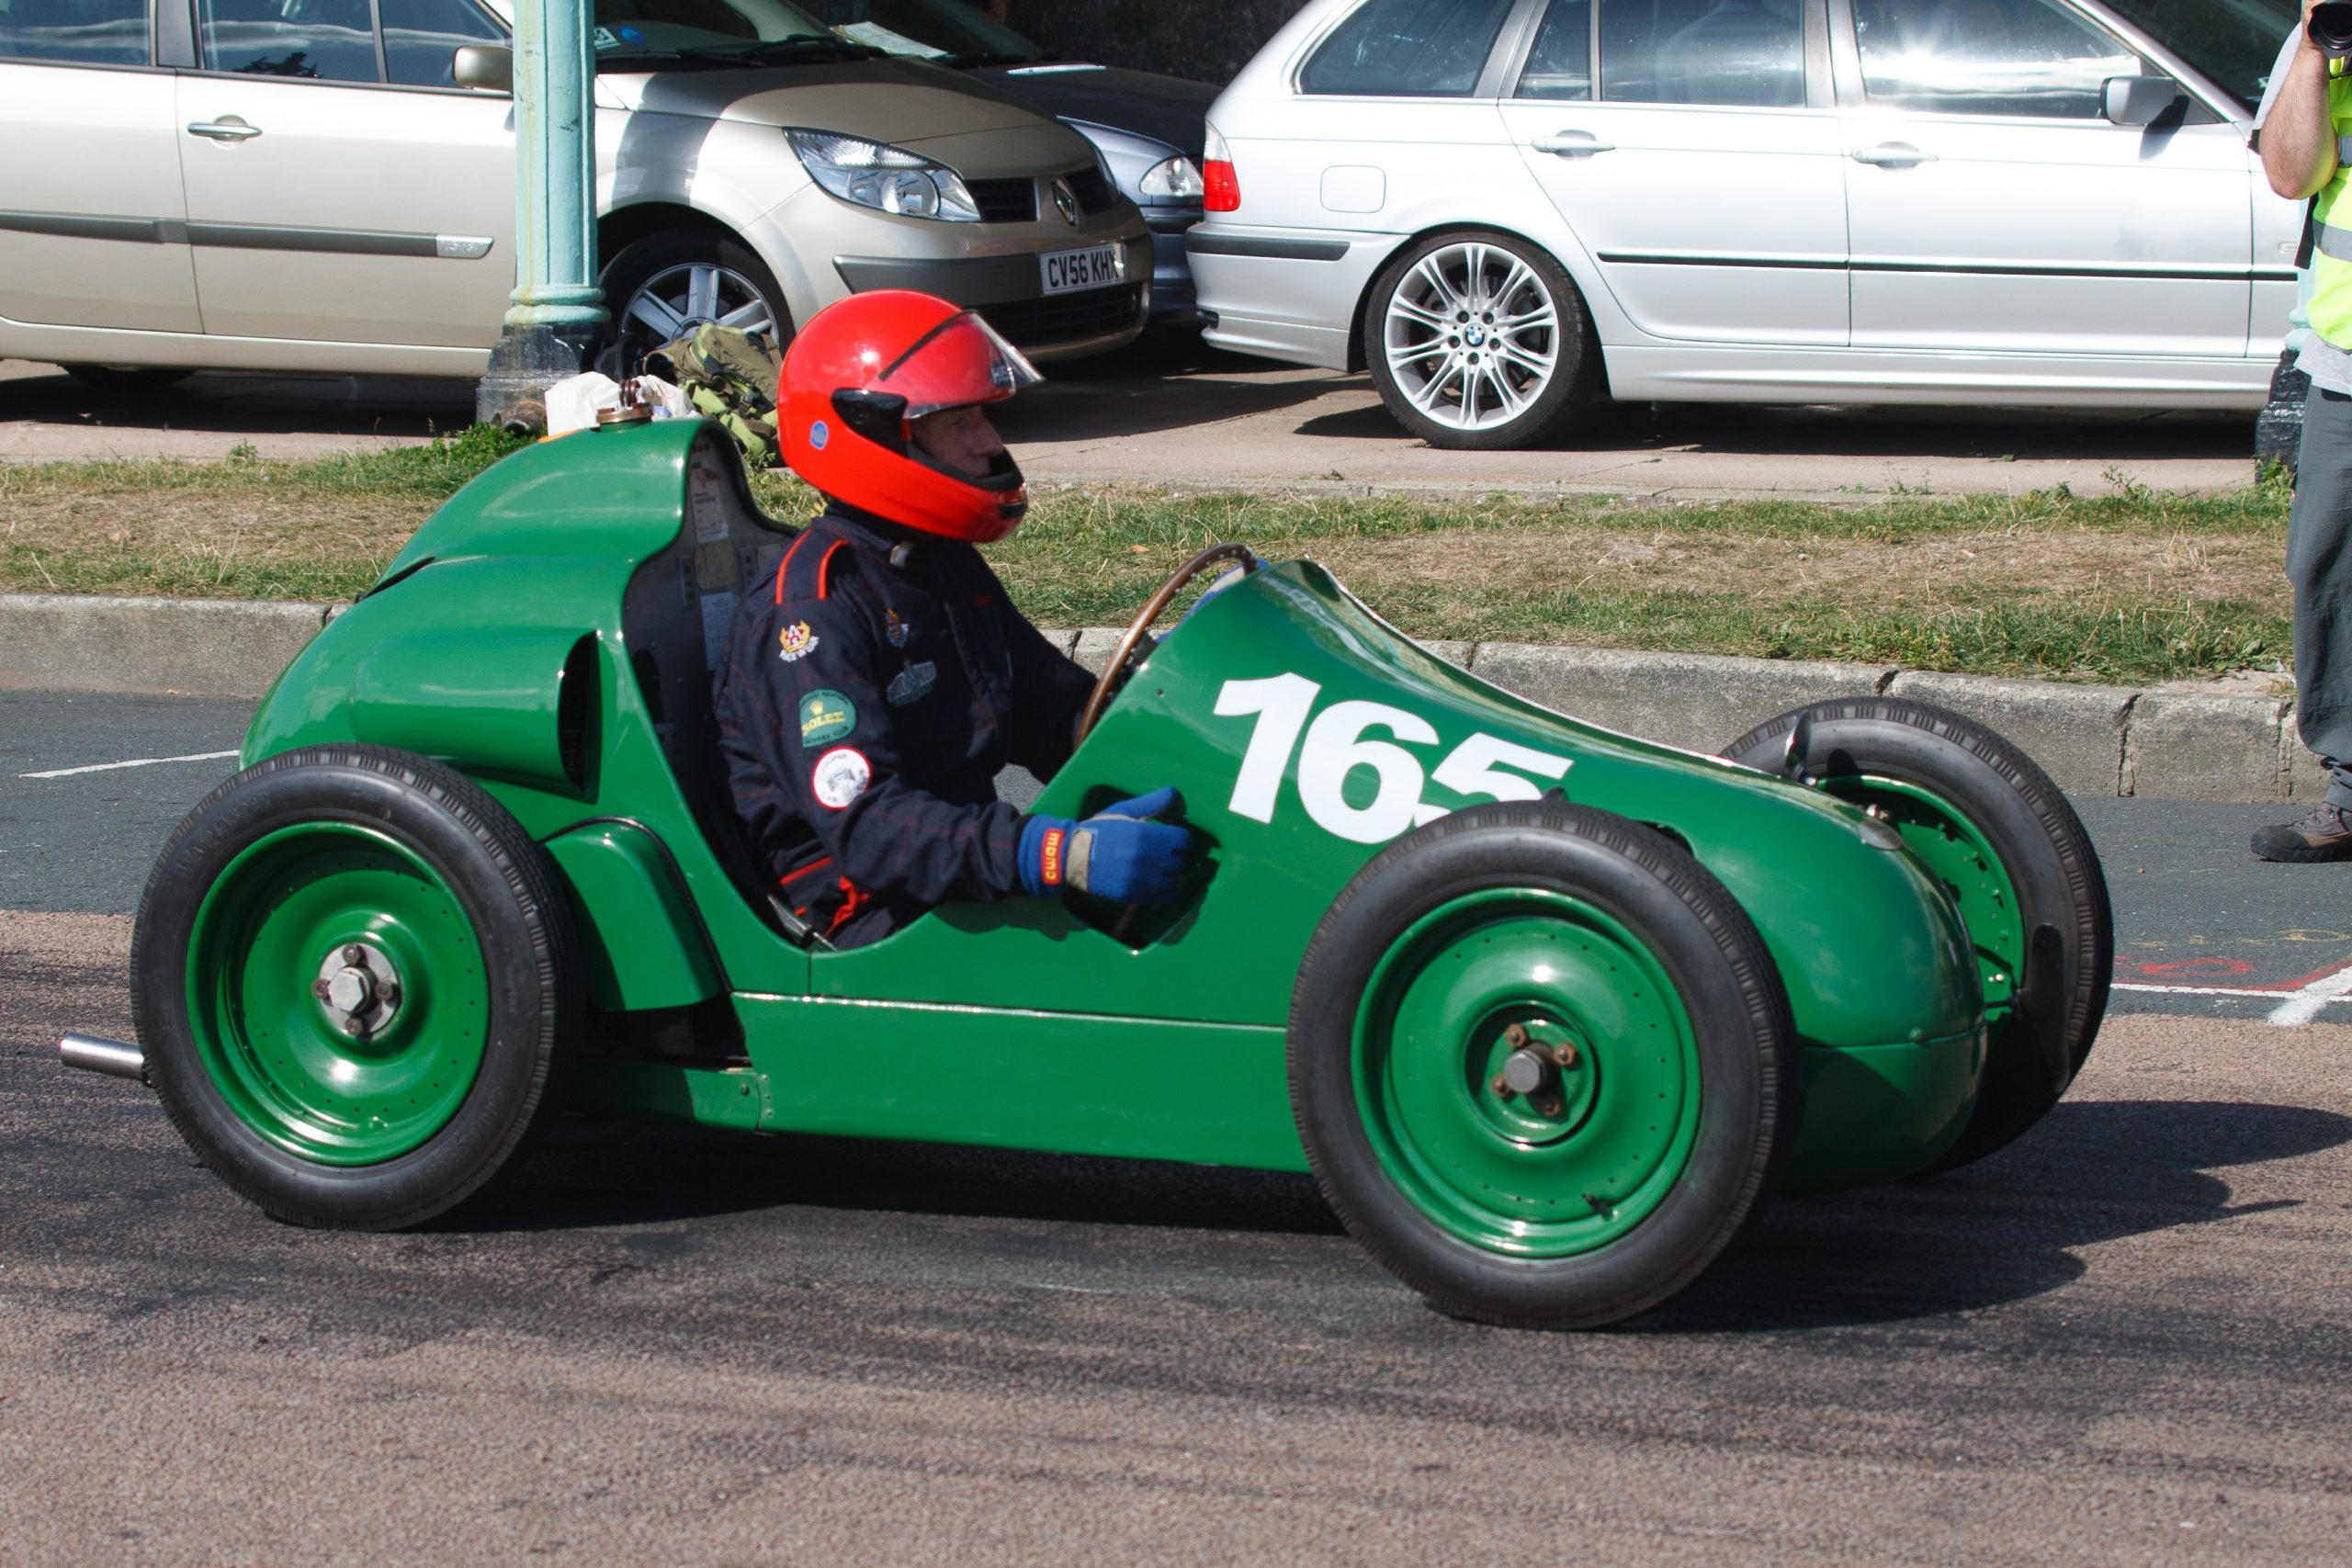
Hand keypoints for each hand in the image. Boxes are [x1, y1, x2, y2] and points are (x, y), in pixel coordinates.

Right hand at [1020, 787, 1195, 903]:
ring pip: (1174, 879)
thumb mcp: (1124, 811)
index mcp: (1145, 834)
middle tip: (1168, 854)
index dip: (1181, 838)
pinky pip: (1164, 896)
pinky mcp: (1135, 895)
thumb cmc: (1100, 830)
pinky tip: (1163, 885)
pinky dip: (1169, 891)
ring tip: (1163, 869)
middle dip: (1177, 856)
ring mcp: (1141, 879)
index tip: (1174, 839)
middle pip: (1181, 860)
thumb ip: (1152, 802)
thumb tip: (1174, 792)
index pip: (1183, 839)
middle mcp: (1146, 858)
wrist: (1074, 857)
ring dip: (1172, 873)